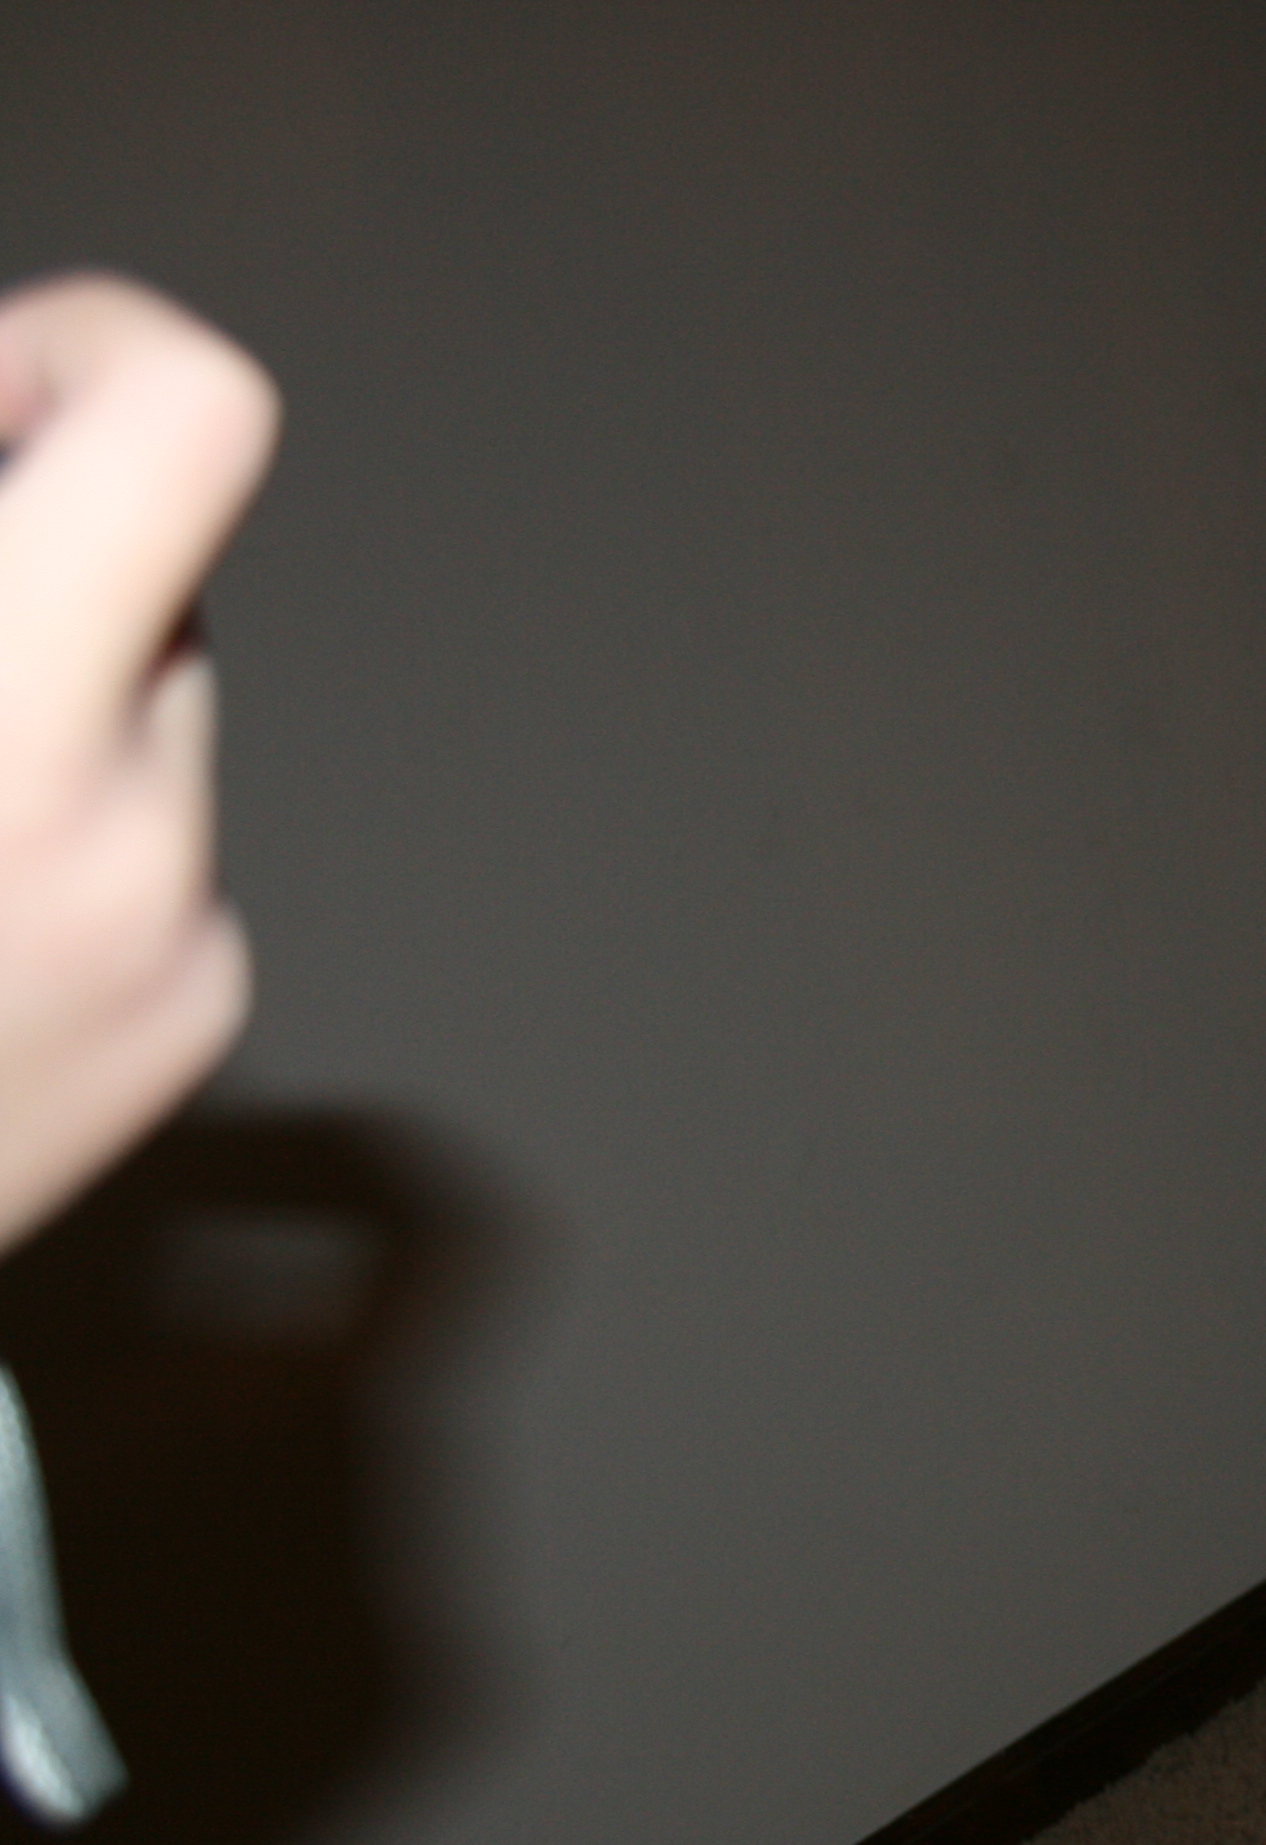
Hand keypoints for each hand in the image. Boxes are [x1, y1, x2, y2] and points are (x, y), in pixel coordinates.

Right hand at [0, 273, 276, 1251]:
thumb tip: (4, 403)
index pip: (187, 421)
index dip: (74, 356)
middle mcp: (114, 822)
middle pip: (151, 562)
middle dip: (18, 547)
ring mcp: (177, 935)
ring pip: (145, 705)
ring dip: (26, 691)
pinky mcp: (196, 1015)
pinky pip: (155, 839)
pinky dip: (50, 824)